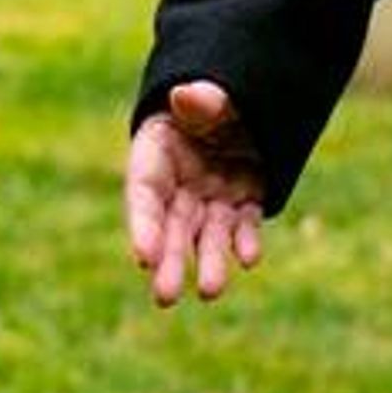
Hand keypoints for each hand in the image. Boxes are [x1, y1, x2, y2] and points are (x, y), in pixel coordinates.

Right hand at [127, 81, 265, 307]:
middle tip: (166, 297)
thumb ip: (202, 101)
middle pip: (171, 227)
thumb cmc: (215, 96)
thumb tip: (185, 96)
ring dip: (208, 261)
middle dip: (169, 261)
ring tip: (210, 291)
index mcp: (156, 154)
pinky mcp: (243, 198)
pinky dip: (246, 241)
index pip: (144, 195)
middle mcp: (179, 183)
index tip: (143, 256)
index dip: (142, 226)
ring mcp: (211, 194)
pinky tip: (249, 259)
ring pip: (207, 234)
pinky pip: (243, 223)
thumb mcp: (211, 95)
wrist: (242, 100)